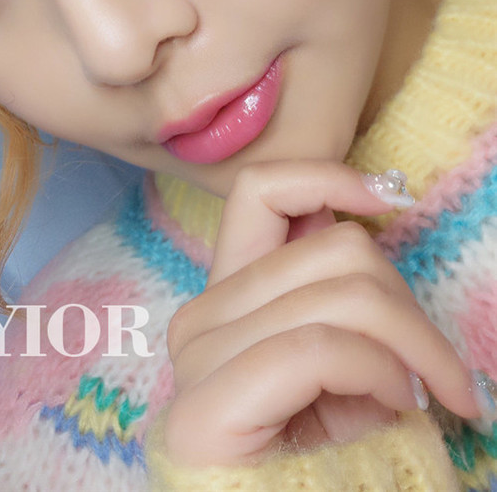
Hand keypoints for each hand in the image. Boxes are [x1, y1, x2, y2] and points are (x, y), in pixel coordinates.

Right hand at [163, 160, 479, 468]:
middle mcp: (202, 314)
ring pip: (341, 295)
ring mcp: (198, 355)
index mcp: (226, 294)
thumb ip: (341, 297)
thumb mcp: (341, 366)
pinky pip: (321, 348)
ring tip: (425, 393)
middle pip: (334, 250)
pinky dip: (380, 371)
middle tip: (438, 368)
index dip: (327, 176)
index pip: (260, 192)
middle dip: (409, 303)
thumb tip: (367, 220)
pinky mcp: (206, 405)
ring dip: (411, 344)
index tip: (390, 196)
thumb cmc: (322, 459)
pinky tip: (400, 405)